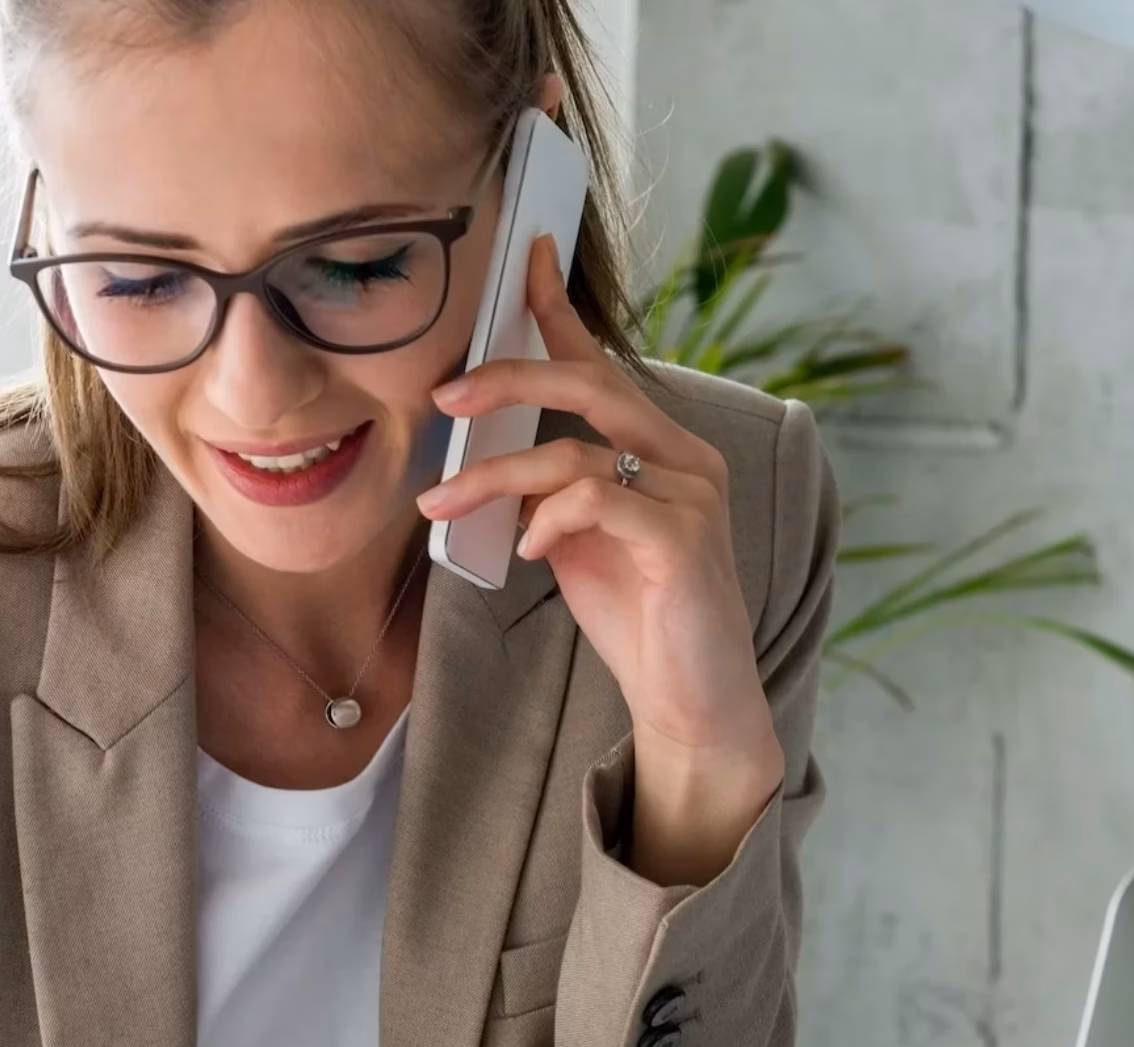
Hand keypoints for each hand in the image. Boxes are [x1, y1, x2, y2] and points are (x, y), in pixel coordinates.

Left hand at [416, 235, 783, 790]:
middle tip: (444, 396)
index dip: (560, 310)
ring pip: (575, 453)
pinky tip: (526, 553)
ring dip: (494, 475)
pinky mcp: (683, 541)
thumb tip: (491, 465)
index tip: (525, 257)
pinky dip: (548, 520)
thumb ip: (550, 493)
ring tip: (441, 502)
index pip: (603, 365)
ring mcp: (692, 496)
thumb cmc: (639, 620)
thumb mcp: (577, 543)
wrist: (692, 702)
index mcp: (662, 449)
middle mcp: (686, 458)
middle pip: (592, 384)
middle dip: (509, 377)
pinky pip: (598, 501)